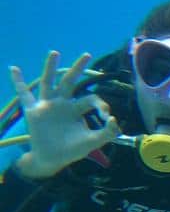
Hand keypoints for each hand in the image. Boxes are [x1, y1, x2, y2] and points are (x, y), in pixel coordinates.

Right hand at [10, 51, 119, 178]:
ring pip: (49, 82)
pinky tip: (14, 68)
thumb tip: (115, 119)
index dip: (101, 105)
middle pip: (71, 82)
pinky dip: (18, 82)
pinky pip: (24, 94)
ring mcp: (47, 105)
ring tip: (55, 52)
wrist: (52, 159)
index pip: (91, 99)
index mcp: (78, 108)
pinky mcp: (33, 111)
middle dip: (79, 68)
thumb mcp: (93, 142)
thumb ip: (107, 133)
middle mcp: (63, 103)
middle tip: (88, 54)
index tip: (108, 116)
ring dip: (51, 68)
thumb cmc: (73, 149)